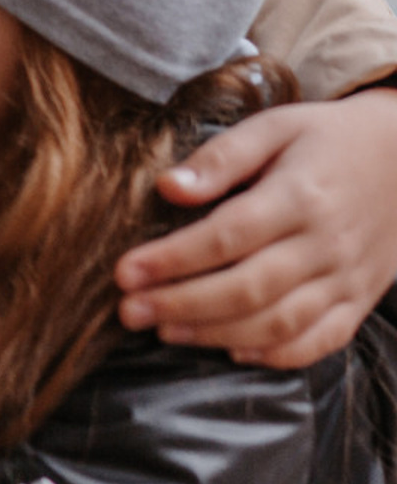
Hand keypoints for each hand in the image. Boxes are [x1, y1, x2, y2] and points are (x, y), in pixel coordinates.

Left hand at [116, 88, 396, 367]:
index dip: (172, 259)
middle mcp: (327, 243)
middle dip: (181, 305)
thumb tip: (167, 187)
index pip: (228, 236)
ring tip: (163, 330)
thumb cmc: (329, 140)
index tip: (123, 271)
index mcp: (302, 195)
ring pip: (280, 323)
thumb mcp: (276, 126)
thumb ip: (221, 157)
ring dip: (216, 335)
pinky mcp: (360, 300)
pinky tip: (231, 351)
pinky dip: (276, 356)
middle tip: (128, 311)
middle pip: (249, 288)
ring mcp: (347, 278)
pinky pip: (321, 341)